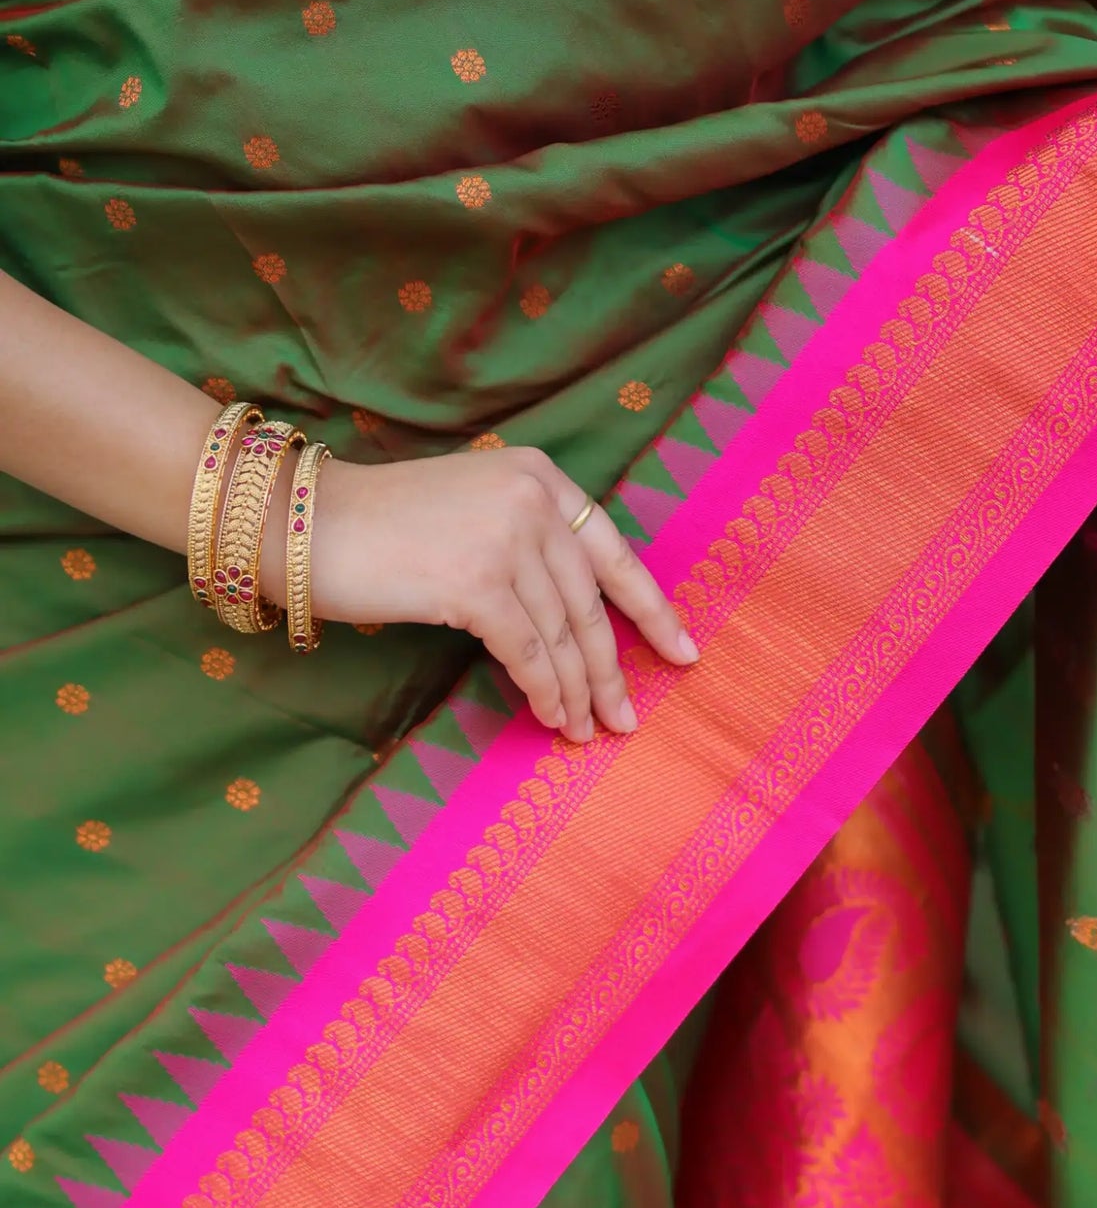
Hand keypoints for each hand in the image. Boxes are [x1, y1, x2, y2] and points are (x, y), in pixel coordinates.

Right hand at [274, 445, 697, 742]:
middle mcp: (531, 498)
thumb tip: (572, 627)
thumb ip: (525, 545)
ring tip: (585, 732)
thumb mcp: (472, 511)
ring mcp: (506, 538)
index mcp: (538, 476)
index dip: (650, 610)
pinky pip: (528, 653)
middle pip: (590, 604)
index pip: (612, 551)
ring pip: (562, 635)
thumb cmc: (379, 527)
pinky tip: (550, 719)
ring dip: (577, 692)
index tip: (682, 653)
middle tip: (624, 719)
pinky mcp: (476, 583)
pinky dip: (544, 692)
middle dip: (611, 670)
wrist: (302, 522)